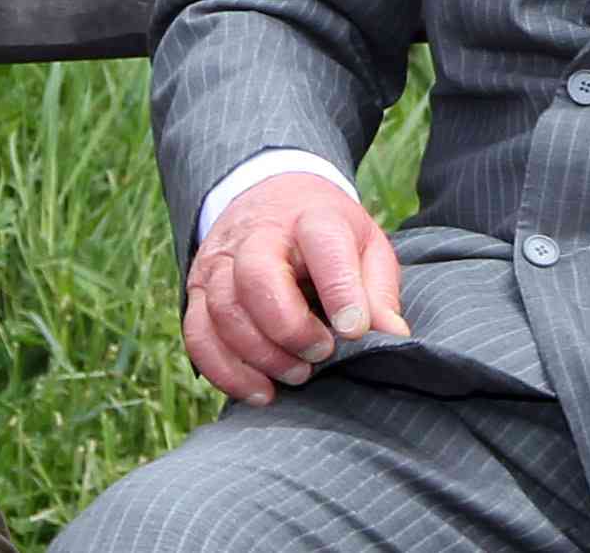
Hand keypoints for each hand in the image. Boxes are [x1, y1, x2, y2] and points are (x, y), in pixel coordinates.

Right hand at [183, 170, 407, 405]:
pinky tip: (260, 391)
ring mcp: (220, 262)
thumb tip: (393, 336)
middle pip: (255, 277)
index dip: (340, 291)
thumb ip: (378, 290)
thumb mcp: (366, 245)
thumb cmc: (328, 234)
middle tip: (320, 356)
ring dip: (258, 355)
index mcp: (312, 218)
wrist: (273, 198)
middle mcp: (257, 236)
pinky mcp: (196, 290)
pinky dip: (225, 371)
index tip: (354, 331)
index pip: (323, 246)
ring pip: (222, 310)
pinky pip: (198, 335)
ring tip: (297, 376)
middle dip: (288, 327)